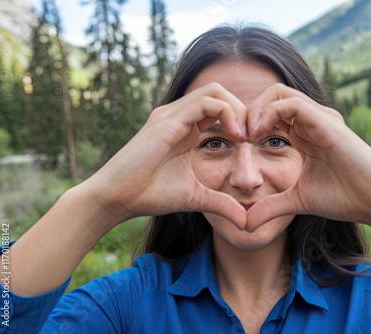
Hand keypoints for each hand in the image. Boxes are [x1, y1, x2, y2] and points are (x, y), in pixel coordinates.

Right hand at [82, 83, 247, 228]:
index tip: (253, 143)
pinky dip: (226, 113)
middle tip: (254, 136)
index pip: (220, 107)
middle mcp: (179, 116)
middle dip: (243, 110)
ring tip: (245, 136)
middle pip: (220, 93)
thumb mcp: (196, 197)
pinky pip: (205, 102)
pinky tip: (235, 136)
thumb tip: (245, 221)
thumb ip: (221, 203)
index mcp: (186, 128)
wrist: (116, 198)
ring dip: (237, 109)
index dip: (241, 120)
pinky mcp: (167, 120)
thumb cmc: (150, 195)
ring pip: (215, 91)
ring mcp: (172, 115)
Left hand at [245, 83, 370, 230]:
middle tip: (235, 135)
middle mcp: (311, 121)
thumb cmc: (344, 198)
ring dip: (255, 110)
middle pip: (271, 96)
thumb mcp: (296, 201)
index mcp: (304, 133)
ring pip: (279, 94)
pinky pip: (292, 104)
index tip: (234, 143)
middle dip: (248, 111)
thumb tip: (245, 224)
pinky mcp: (327, 123)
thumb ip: (271, 207)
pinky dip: (269, 112)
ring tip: (244, 134)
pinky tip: (257, 133)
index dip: (248, 122)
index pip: (270, 112)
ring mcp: (320, 119)